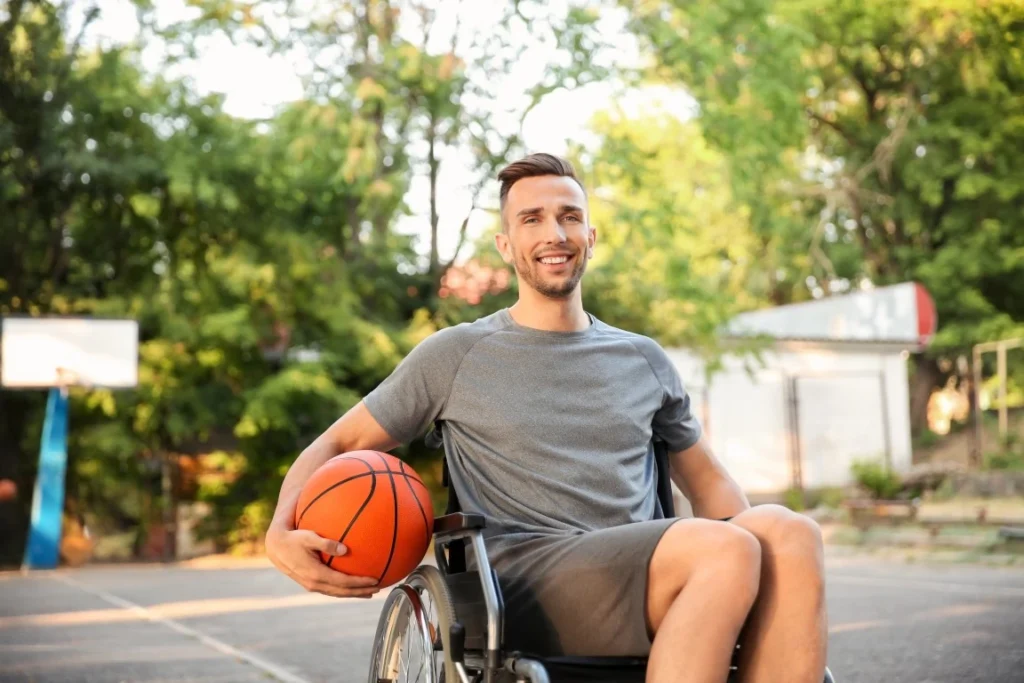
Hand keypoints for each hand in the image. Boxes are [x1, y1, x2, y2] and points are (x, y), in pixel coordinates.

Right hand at [266, 526, 380, 598]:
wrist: (276, 547)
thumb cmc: (294, 538)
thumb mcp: (309, 537)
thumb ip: (326, 543)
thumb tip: (345, 549)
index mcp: (316, 574)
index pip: (343, 582)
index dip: (360, 583)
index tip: (375, 581)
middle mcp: (315, 583)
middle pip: (343, 592)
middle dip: (361, 591)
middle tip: (378, 589)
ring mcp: (312, 585)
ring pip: (337, 593)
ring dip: (354, 593)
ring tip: (369, 592)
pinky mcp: (310, 583)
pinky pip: (331, 589)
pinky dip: (344, 590)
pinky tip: (351, 585)